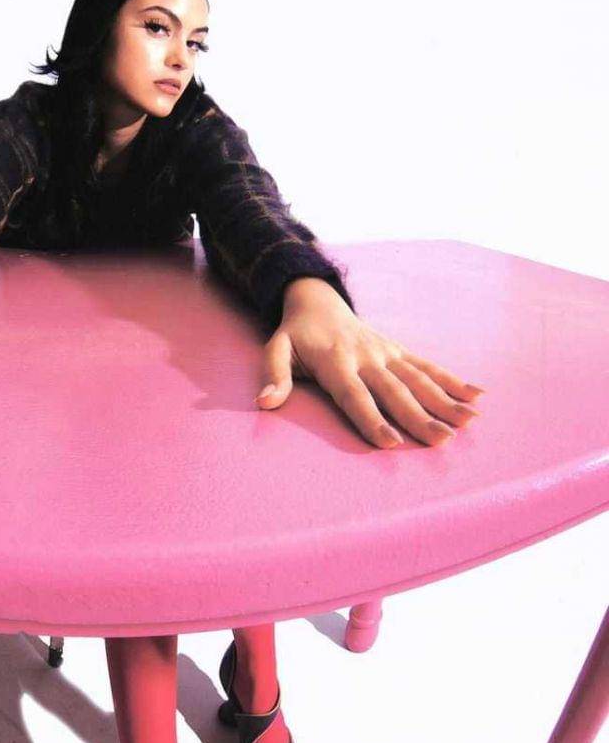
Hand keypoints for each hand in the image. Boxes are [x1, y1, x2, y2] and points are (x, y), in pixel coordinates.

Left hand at [256, 278, 484, 448]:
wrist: (318, 300)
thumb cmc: (295, 335)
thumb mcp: (276, 349)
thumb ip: (274, 374)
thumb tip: (266, 402)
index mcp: (336, 362)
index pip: (355, 396)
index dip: (371, 419)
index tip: (390, 442)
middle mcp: (366, 358)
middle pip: (395, 392)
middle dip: (419, 417)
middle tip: (442, 440)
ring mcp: (386, 353)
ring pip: (418, 379)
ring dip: (445, 401)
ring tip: (469, 422)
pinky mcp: (398, 351)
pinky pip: (428, 366)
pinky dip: (453, 380)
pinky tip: (477, 396)